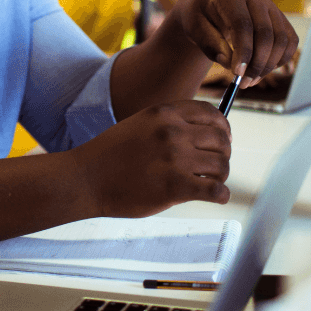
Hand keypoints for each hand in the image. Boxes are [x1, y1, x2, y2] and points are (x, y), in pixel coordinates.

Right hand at [76, 99, 231, 216]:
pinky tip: (216, 197)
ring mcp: (175, 159)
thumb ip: (169, 125)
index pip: (211, 114)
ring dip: (221, 176)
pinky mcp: (175, 187)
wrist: (86, 178)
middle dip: (223, 154)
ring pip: (222, 165)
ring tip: (210, 183)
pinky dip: (221, 195)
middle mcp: (173, 132)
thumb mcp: (140, 125)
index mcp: (164, 113)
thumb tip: (207, 135)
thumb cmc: (112, 155)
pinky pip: (217, 190)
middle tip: (216, 166)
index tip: (223, 140)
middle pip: (221, 140)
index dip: (223, 128)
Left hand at [171, 0, 297, 85]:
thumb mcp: (194, 28)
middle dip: (257, 63)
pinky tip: (263, 69)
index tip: (236, 73)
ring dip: (269, 65)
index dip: (243, 51)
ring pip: (281, 39)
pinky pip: (290, 41)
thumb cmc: (198, 16)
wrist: (207, 4)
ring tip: (250, 80)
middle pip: (266, 33)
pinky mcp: (279, 17)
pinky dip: (281, 59)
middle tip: (244, 82)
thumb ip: (210, 45)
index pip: (243, 24)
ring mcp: (270, 5)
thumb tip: (230, 64)